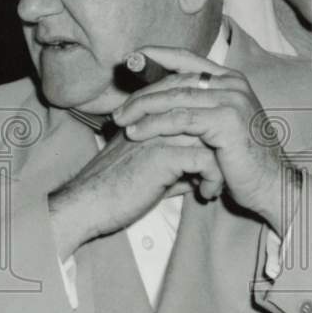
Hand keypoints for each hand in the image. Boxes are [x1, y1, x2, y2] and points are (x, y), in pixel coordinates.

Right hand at [48, 129, 221, 259]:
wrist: (87, 205)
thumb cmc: (118, 190)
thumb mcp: (153, 171)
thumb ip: (179, 164)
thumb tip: (204, 170)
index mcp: (153, 116)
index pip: (197, 107)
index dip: (214, 131)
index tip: (221, 157)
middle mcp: (158, 118)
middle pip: (209, 119)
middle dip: (223, 147)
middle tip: (225, 172)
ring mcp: (161, 134)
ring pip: (213, 137)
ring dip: (222, 164)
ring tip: (216, 185)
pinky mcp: (163, 155)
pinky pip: (206, 160)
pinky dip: (213, 179)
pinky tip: (206, 193)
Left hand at [111, 46, 288, 234]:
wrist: (271, 183)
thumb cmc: (243, 160)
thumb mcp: (221, 126)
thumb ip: (200, 108)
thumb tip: (162, 101)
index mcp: (232, 80)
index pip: (188, 59)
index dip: (159, 55)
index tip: (133, 56)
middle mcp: (233, 84)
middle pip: (177, 80)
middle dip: (143, 93)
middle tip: (118, 109)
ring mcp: (232, 100)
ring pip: (175, 98)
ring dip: (143, 109)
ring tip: (121, 121)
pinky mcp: (226, 120)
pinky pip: (180, 119)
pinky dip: (154, 125)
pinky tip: (136, 132)